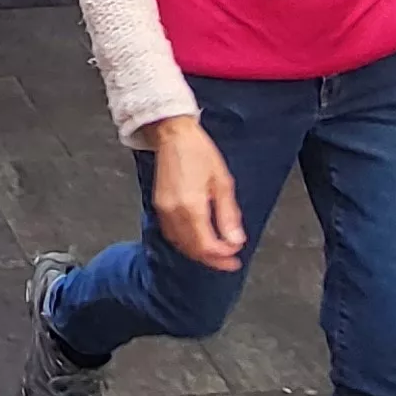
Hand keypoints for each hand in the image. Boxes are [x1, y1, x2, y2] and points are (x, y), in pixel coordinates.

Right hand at [144, 117, 245, 271]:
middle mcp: (174, 212)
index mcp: (191, 206)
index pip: (207, 245)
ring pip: (180, 244)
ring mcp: (163, 210)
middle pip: (192, 249)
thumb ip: (228, 215)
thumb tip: (235, 240)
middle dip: (213, 259)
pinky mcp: (159, 206)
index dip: (223, 255)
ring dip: (199, 253)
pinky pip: (171, 234)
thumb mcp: (223, 182)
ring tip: (217, 254)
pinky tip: (197, 242)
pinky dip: (185, 243)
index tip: (236, 253)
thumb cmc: (199, 152)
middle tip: (230, 260)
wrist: (173, 135)